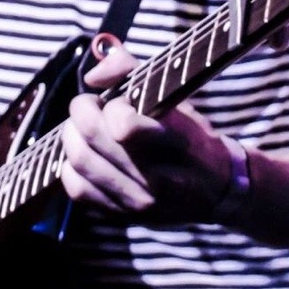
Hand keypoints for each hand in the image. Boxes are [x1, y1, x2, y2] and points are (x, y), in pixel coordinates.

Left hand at [61, 43, 230, 222]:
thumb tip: (92, 77)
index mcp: (177, 143)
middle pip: (92, 140)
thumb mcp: (175, 96)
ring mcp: (139, 202)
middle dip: (81, 111)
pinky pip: (78, 190)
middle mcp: (158, 179)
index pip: (124, 126)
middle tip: (89, 105)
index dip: (112, 105)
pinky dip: (71, 167)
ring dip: (72, 136)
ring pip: (80, 164)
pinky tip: (87, 155)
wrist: (217, 190)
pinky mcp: (124, 217)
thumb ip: (131, 70)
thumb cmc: (192, 135)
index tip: (117, 100)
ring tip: (84, 128)